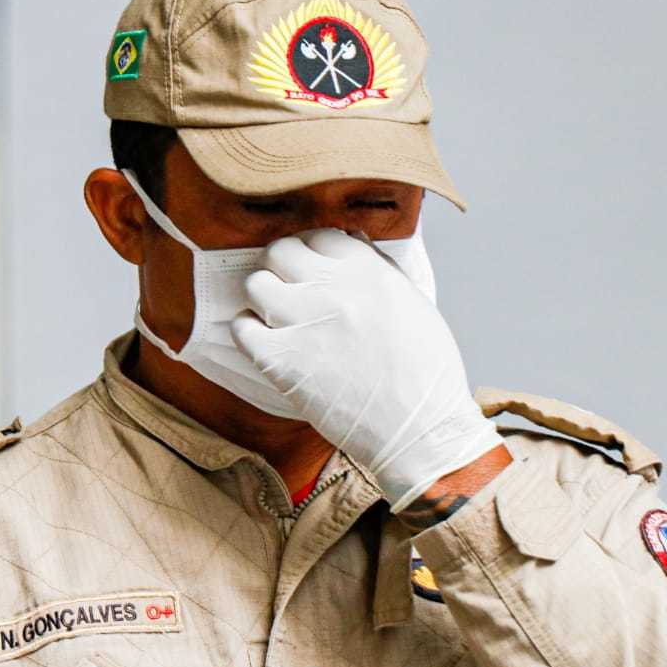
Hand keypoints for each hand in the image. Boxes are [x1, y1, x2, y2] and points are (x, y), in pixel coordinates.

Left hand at [230, 228, 501, 511]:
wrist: (420, 430)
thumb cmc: (424, 372)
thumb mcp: (412, 303)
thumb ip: (378, 267)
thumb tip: (350, 239)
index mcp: (367, 271)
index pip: (320, 236)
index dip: (312, 251)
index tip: (311, 268)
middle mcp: (332, 288)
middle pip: (280, 251)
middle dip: (280, 266)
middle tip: (286, 287)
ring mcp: (303, 322)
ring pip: (255, 284)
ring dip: (261, 297)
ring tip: (274, 316)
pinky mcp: (282, 361)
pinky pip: (241, 329)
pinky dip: (247, 333)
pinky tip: (265, 344)